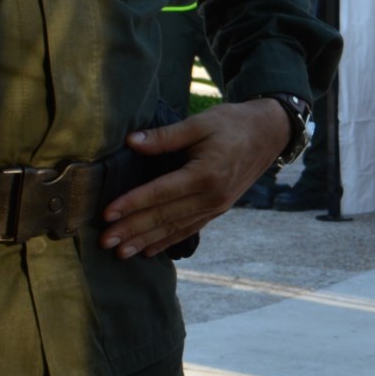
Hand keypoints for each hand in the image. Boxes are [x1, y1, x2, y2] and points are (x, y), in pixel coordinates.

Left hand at [100, 103, 292, 257]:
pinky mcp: (217, 210)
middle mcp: (212, 197)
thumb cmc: (232, 124)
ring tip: (121, 253)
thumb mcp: (200, 123)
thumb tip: (132, 142)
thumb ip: (165, 136)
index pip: (161, 193)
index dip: (132, 204)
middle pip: (165, 217)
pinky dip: (167, 241)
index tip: (107, 213)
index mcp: (206, 174)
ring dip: (146, 241)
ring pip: (175, 228)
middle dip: (132, 230)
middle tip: (105, 242)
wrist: (268, 135)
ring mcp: (216, 207)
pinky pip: (188, 230)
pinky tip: (149, 250)